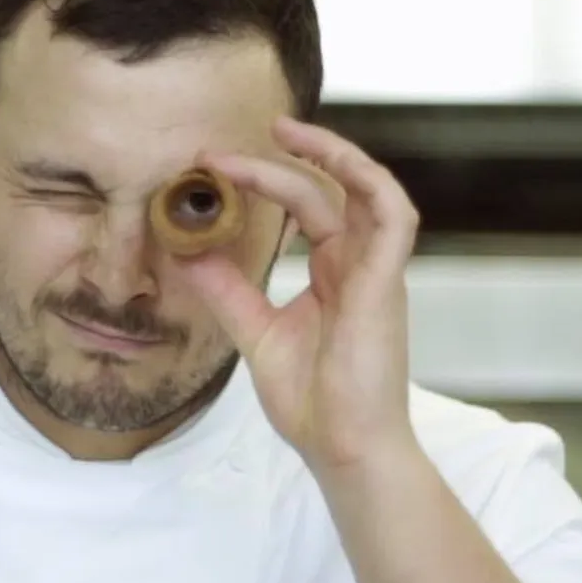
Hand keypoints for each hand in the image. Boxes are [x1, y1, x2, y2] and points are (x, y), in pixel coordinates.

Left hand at [185, 116, 419, 471]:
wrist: (344, 449)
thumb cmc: (314, 403)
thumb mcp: (256, 334)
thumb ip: (228, 291)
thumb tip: (187, 253)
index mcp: (334, 275)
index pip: (307, 208)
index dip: (263, 181)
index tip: (212, 169)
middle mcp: (359, 265)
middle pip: (328, 191)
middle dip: (281, 161)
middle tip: (222, 151)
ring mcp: (376, 272)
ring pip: (369, 189)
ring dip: (331, 155)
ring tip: (282, 133)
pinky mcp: (386, 284)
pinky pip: (394, 216)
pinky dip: (368, 182)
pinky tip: (326, 162)